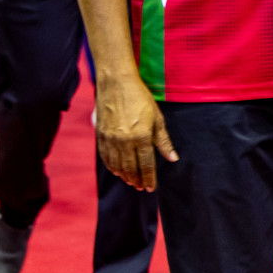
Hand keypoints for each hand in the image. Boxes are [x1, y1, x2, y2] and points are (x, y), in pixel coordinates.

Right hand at [95, 71, 177, 190]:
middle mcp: (124, 141)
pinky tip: (117, 171)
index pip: (146, 165)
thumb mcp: (157, 118)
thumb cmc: (140, 98)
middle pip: (131, 168)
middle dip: (137, 180)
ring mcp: (110, 140)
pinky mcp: (100, 136)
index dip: (149, 178)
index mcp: (141, 137)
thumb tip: (172, 158)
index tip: (151, 188)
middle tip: (142, 187)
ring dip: (125, 176)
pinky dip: (112, 167)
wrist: (116, 83)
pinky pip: (105, 158)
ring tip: (131, 182)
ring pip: (117, 166)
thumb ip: (163, 141)